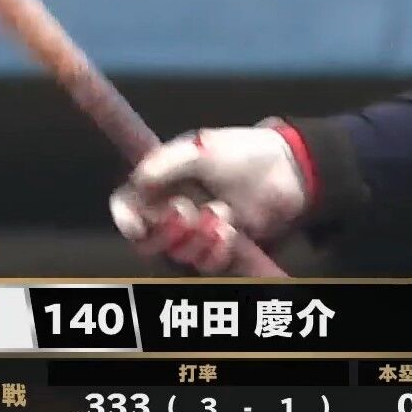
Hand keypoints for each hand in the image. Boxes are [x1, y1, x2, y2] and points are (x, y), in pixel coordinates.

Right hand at [108, 122, 314, 272]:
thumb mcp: (201, 147)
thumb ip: (167, 163)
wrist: (286, 170)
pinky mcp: (220, 249)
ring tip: (222, 213)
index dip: (125, 218)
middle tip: (186, 212)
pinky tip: (230, 231)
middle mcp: (172, 212)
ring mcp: (197, 233)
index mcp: (161, 185)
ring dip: (197, 240)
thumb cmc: (241, 152)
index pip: (127, 205)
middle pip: (147, 241)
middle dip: (165, 233)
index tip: (137, 225)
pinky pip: (207, 264)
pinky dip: (216, 251)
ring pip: (178, 256)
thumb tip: (139, 181)